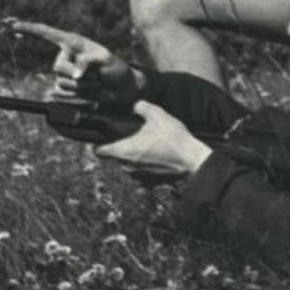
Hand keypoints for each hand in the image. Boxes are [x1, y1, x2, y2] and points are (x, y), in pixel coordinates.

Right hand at [5, 19, 142, 107]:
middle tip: (96, 76)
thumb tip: (75, 75)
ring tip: (96, 84)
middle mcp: (65, 58)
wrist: (121, 89)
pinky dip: (78, 99)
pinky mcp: (65, 91)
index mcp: (72, 43)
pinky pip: (62, 97)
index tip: (13, 25)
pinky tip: (91, 95)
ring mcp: (63, 75)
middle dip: (78, 75)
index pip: (47, 34)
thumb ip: (89, 61)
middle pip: (58, 68)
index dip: (30, 29)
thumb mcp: (106, 59)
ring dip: (82, 88)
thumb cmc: (115, 68)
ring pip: (61, 85)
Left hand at [95, 101, 211, 180]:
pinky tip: (158, 158)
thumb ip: (141, 107)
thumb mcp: (157, 115)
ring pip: (129, 165)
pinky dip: (147, 167)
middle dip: (123, 147)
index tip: (104, 138)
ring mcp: (138, 177)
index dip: (99, 143)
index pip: (98, 151)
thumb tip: (136, 105)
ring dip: (136, 157)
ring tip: (151, 146)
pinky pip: (143, 174)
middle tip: (136, 136)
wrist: (191, 159)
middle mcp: (126, 166)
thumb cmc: (172, 138)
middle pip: (116, 157)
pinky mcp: (150, 183)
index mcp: (123, 150)